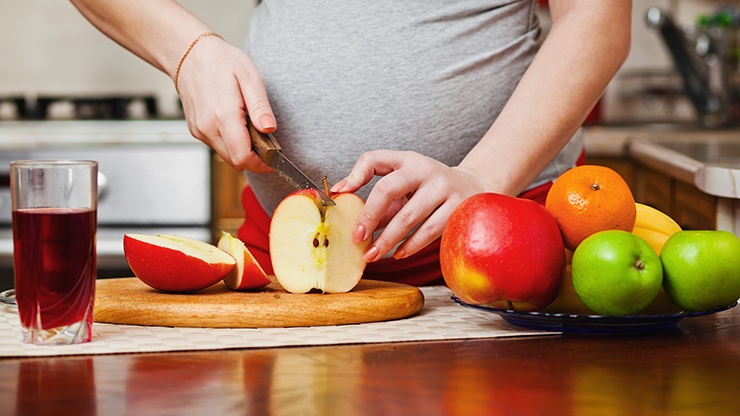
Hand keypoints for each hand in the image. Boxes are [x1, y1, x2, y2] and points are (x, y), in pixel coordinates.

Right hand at [176, 36, 275, 171]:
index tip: (275, 160)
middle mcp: (207, 127)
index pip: (243, 157)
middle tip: (268, 144)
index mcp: (223, 116)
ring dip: (243, 151)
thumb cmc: (220, 61)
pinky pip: (217, 146)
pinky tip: (237, 125)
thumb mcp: (249, 77)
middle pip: (236, 161)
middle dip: (255, 159)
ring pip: (226, 156)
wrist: (189, 54)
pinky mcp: (196, 130)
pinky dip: (231, 143)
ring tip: (251, 128)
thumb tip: (270, 129)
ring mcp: (199, 130)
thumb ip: (260, 107)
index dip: (262, 164)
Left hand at [330, 150, 485, 261]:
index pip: (375, 163)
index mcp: (408, 161)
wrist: (473, 186)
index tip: (342, 201)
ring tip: (373, 254)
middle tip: (357, 238)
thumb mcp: (404, 176)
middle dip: (369, 217)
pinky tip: (398, 254)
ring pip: (409, 217)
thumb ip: (375, 185)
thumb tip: (341, 196)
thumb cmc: (429, 184)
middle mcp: (426, 171)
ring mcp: (444, 189)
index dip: (356, 180)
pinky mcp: (458, 209)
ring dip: (388, 240)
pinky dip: (411, 245)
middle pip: (388, 191)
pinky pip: (430, 231)